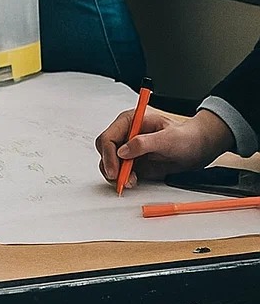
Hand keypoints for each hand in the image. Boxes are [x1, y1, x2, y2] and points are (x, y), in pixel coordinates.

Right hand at [95, 108, 234, 187]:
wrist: (198, 148)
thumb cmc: (186, 137)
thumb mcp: (168, 138)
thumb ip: (144, 143)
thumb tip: (123, 151)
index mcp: (130, 121)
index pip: (109, 137)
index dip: (108, 155)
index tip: (115, 170)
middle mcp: (126, 134)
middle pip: (105, 150)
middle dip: (109, 166)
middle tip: (120, 180)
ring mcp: (129, 149)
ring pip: (110, 162)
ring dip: (116, 174)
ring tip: (130, 182)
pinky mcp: (135, 162)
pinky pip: (121, 171)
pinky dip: (123, 179)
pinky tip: (133, 182)